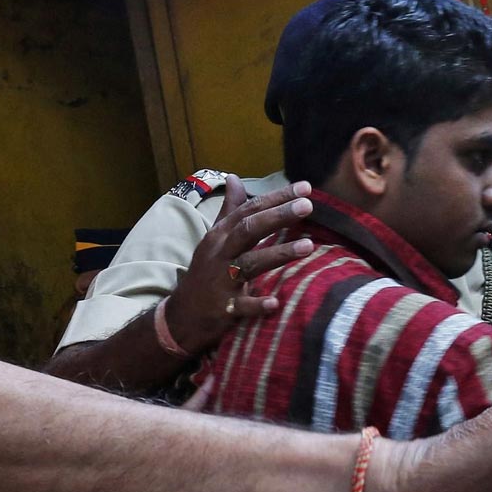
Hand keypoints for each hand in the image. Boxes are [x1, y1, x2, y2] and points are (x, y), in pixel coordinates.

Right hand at [166, 177, 315, 354]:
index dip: (276, 197)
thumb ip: (229, 210)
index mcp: (221, 235)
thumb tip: (234, 177)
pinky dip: (256, 304)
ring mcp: (221, 280)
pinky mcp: (223, 308)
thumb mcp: (214, 238)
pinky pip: (241, 306)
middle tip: (307, 205)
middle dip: (277, 216)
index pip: (250, 210)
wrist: (183, 315)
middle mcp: (220, 253)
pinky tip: (275, 303)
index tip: (305, 187)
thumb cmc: (206, 272)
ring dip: (278, 254)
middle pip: (248, 229)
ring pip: (249, 263)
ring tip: (308, 246)